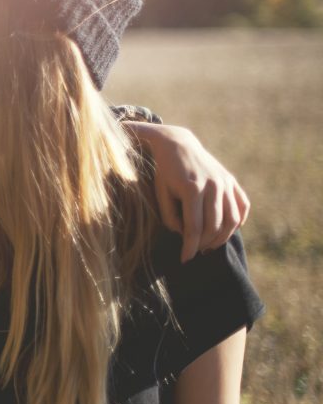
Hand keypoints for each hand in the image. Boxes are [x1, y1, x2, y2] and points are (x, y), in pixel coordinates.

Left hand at [125, 123, 250, 261]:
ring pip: (232, 219)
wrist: (177, 144)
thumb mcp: (161, 193)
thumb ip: (170, 216)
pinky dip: (238, 221)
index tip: (185, 259)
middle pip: (214, 226)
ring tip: (209, 245)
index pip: (194, 227)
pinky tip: (227, 230)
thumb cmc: (164, 172)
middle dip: (205, 244)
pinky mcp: (231, 180)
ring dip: (222, 237)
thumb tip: (184, 235)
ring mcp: (225, 182)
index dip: (190, 247)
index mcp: (192, 188)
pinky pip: (242, 206)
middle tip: (196, 252)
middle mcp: (213, 185)